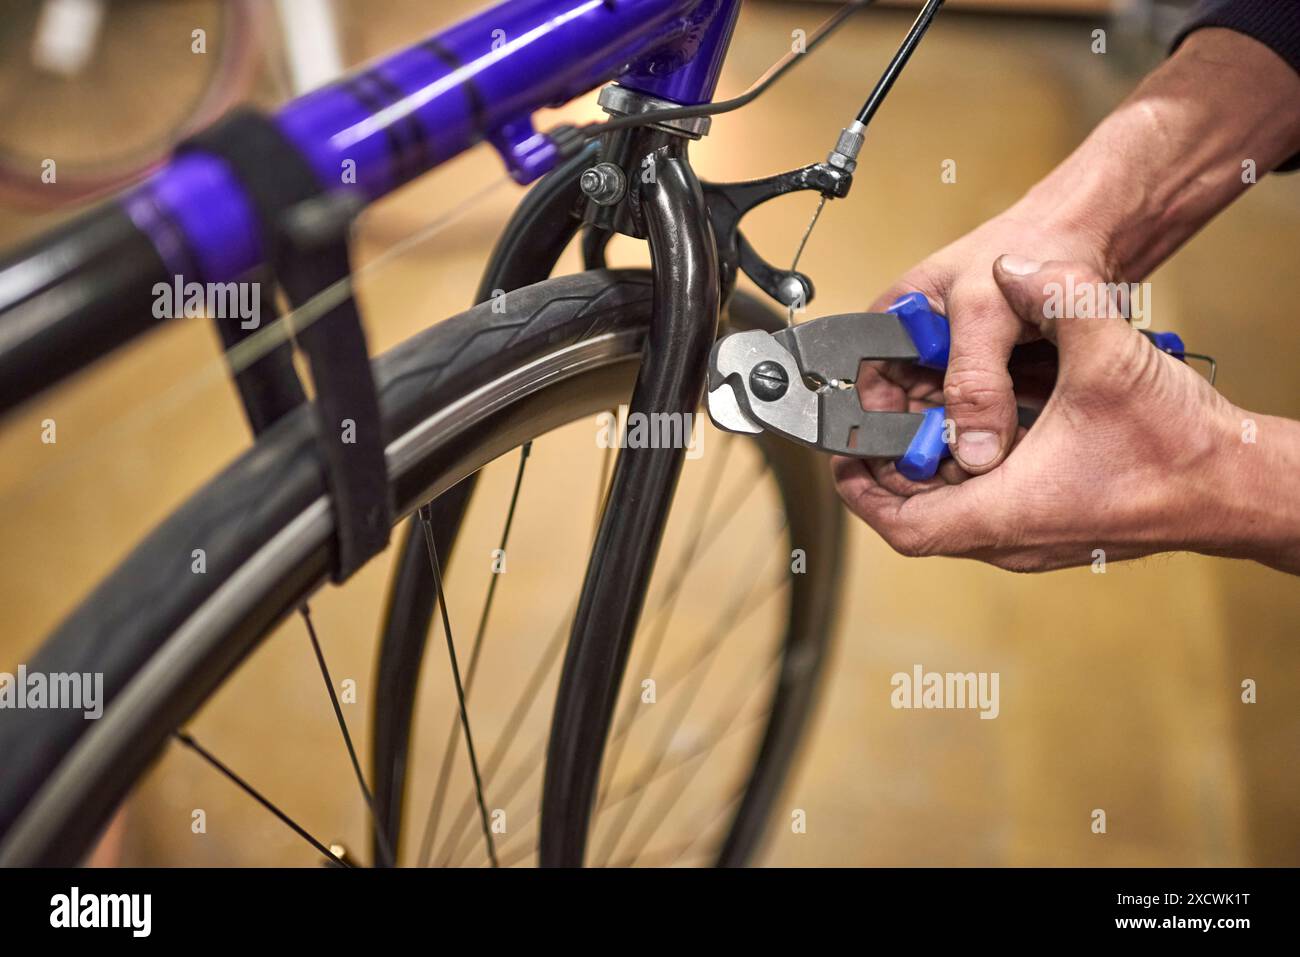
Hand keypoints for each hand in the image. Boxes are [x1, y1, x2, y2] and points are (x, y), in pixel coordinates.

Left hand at [835, 257, 1246, 571]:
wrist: (1240, 487)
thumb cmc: (1182, 447)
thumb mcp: (1111, 360)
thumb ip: (1060, 301)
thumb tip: (1017, 269)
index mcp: (1009, 511)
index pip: (904, 524)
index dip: (863, 491)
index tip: (843, 457)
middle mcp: (1014, 538)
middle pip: (919, 517)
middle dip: (890, 469)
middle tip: (878, 423)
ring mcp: (1034, 537)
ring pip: (954, 514)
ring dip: (928, 470)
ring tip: (917, 420)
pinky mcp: (1054, 524)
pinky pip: (987, 508)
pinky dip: (967, 474)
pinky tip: (975, 429)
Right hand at [868, 212, 1112, 472]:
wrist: (1093, 232)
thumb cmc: (1031, 241)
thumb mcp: (987, 313)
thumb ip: (976, 382)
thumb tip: (969, 448)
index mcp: (894, 323)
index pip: (869, 394)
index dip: (887, 432)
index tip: (916, 463)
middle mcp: (920, 348)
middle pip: (910, 418)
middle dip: (935, 445)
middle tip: (961, 469)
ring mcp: (957, 364)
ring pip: (950, 425)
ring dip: (969, 444)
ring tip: (990, 457)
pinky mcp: (993, 378)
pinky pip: (987, 421)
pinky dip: (1000, 435)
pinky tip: (1015, 444)